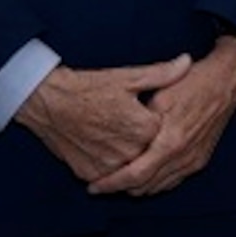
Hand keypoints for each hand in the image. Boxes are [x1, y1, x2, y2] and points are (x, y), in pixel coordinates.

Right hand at [13, 56, 192, 183]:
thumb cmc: (89, 87)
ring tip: (118, 135)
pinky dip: (110, 164)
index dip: (158, 121)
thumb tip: (187, 62)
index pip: (164, 131)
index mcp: (143, 128)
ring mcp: (108, 166)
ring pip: (130, 166)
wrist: (48, 102)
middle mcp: (128, 152)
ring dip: (129, 155)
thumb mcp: (128, 77)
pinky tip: (106, 147)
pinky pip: (109, 175)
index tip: (149, 112)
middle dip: (145, 141)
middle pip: (148, 152)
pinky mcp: (90, 174)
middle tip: (129, 124)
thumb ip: (162, 74)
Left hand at [89, 35, 235, 195]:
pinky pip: (172, 181)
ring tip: (119, 178)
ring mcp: (193, 161)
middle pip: (145, 187)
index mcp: (170, 142)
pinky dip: (155, 182)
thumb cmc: (193, 82)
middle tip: (102, 182)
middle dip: (121, 188)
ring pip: (158, 187)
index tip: (94, 186)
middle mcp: (182, 157)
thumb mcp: (160, 94)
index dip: (112, 184)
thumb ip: (140, 122)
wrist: (227, 81)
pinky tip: (145, 174)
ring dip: (138, 186)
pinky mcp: (200, 160)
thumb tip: (116, 137)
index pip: (135, 175)